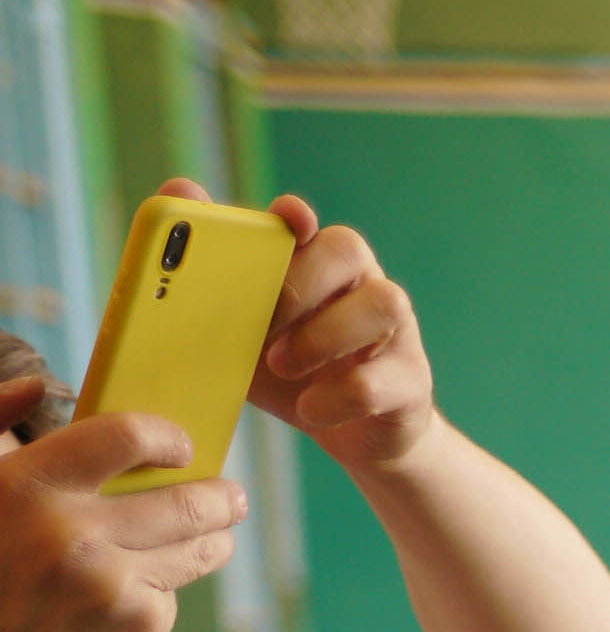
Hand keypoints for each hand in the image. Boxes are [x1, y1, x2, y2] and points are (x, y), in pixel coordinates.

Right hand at [0, 408, 235, 631]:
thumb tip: (39, 384)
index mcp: (26, 486)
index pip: (124, 436)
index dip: (165, 437)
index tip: (181, 445)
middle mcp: (69, 533)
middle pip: (185, 500)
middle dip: (220, 497)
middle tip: (232, 496)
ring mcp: (108, 582)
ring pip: (195, 548)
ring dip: (214, 539)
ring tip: (217, 535)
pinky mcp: (137, 625)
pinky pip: (171, 592)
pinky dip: (160, 591)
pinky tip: (132, 598)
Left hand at [223, 188, 437, 472]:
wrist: (353, 436)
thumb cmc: (291, 373)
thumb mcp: (240, 333)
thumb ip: (207, 278)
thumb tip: (176, 194)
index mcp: (314, 266)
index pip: (307, 224)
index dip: (295, 216)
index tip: (283, 217)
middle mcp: (361, 285)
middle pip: (347, 249)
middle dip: (298, 284)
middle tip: (260, 324)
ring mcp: (396, 332)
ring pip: (382, 304)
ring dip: (324, 335)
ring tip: (284, 365)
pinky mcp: (411, 380)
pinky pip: (378, 379)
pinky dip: (337, 396)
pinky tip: (310, 409)